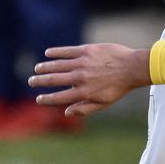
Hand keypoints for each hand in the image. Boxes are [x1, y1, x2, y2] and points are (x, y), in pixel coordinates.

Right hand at [29, 44, 151, 116]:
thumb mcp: (104, 103)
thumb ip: (84, 109)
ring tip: (37, 68)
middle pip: (53, 80)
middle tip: (31, 81)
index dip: (46, 99)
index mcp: (83, 92)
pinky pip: (67, 51)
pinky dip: (55, 52)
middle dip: (40, 81)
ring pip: (57, 65)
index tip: (39, 98)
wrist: (133, 68)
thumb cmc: (119, 87)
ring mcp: (82, 63)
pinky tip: (48, 53)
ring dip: (45, 67)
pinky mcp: (87, 50)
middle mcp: (80, 78)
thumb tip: (66, 113)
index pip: (59, 97)